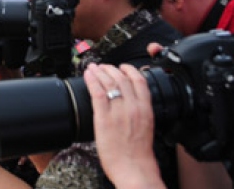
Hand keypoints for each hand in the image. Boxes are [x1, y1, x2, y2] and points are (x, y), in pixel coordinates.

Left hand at [84, 63, 162, 187]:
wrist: (134, 168)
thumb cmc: (139, 153)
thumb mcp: (146, 127)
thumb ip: (139, 113)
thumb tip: (130, 104)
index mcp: (146, 109)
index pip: (139, 81)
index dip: (129, 69)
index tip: (122, 67)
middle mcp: (133, 107)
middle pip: (121, 78)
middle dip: (110, 69)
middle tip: (103, 66)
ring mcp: (118, 111)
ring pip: (109, 82)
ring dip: (99, 71)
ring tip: (93, 68)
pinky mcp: (104, 117)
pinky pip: (97, 92)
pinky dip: (92, 80)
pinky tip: (87, 75)